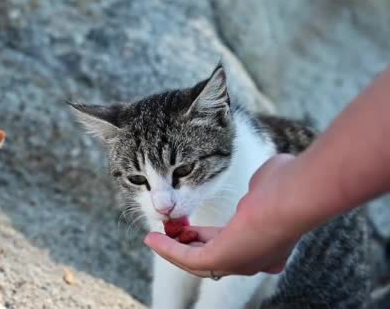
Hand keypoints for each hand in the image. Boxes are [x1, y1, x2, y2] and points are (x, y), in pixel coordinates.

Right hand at [144, 154, 305, 276]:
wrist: (294, 194)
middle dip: (187, 244)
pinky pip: (189, 258)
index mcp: (270, 247)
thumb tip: (255, 185)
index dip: (210, 238)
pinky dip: (168, 249)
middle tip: (169, 232)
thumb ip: (257, 189)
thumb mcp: (266, 184)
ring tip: (153, 237)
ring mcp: (240, 264)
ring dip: (172, 249)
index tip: (192, 228)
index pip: (233, 246)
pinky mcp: (223, 260)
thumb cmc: (287, 184)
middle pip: (212, 257)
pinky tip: (153, 237)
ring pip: (198, 262)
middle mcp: (255, 261)